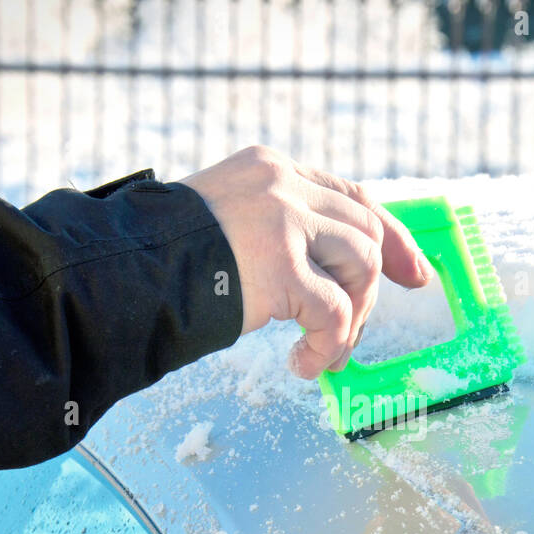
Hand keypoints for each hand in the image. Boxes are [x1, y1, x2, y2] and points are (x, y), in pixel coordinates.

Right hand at [181, 145, 431, 378]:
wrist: (119, 272)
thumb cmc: (163, 262)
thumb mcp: (227, 223)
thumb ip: (278, 230)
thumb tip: (332, 272)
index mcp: (270, 169)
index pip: (351, 197)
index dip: (391, 237)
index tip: (414, 273)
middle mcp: (282, 184)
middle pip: (364, 233)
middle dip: (371, 291)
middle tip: (351, 335)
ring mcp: (283, 221)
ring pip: (360, 267)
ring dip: (351, 321)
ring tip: (323, 353)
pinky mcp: (281, 266)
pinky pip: (334, 314)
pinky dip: (329, 346)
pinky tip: (302, 365)